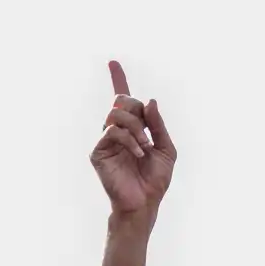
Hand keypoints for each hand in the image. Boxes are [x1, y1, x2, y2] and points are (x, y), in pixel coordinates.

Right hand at [90, 61, 176, 226]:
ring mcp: (105, 140)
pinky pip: (112, 131)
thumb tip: (149, 100)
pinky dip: (130, 140)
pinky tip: (138, 155)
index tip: (113, 62)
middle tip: (147, 133)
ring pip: (116, 113)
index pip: (124, 99)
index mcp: (133, 129)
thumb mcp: (166, 149)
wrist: (145, 203)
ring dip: (136, 128)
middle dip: (138, 111)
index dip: (118, 79)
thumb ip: (159, 125)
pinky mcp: (98, 151)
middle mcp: (116, 130)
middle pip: (122, 100)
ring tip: (144, 147)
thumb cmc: (155, 180)